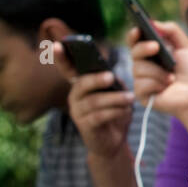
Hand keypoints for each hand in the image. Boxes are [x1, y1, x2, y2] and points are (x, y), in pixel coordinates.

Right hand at [53, 44, 132, 158]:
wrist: (114, 141)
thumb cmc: (115, 112)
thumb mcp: (117, 93)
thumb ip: (112, 82)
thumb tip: (110, 75)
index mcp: (81, 84)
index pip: (68, 68)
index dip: (61, 57)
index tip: (57, 44)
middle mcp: (75, 96)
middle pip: (82, 84)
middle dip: (96, 79)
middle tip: (111, 77)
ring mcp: (77, 112)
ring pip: (93, 101)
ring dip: (114, 98)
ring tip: (130, 98)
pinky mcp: (84, 126)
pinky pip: (98, 116)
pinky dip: (114, 111)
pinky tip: (126, 110)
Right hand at [128, 21, 187, 119]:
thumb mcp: (186, 46)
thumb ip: (172, 31)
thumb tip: (154, 23)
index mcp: (152, 52)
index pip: (137, 41)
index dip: (134, 34)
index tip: (137, 29)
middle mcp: (144, 65)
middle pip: (134, 52)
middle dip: (144, 48)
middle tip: (156, 48)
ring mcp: (141, 79)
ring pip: (138, 68)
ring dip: (158, 72)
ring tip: (172, 77)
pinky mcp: (141, 94)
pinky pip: (141, 84)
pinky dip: (156, 84)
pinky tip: (166, 87)